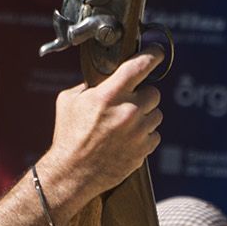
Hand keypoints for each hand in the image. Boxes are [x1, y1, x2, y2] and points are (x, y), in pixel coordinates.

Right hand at [38, 47, 164, 221]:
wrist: (72, 172)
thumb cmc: (68, 135)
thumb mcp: (69, 101)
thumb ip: (90, 85)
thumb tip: (104, 79)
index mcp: (109, 95)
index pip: (139, 66)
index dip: (152, 56)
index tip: (158, 52)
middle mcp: (128, 111)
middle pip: (154, 93)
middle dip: (143, 95)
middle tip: (130, 102)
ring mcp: (138, 132)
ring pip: (157, 114)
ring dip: (145, 116)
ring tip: (126, 124)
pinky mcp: (144, 150)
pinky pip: (155, 135)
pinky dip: (145, 136)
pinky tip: (129, 139)